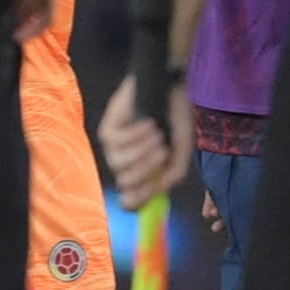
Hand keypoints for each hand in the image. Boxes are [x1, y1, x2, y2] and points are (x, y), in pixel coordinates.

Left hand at [96, 69, 193, 206]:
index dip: (139, 200)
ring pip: (119, 164)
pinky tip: (148, 124)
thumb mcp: (182, 150)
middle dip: (146, 170)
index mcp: (144, 171)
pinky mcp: (107, 130)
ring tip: (157, 135)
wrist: (170, 90)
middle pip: (126, 182)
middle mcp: (126, 162)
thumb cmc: (175, 120)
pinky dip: (135, 134)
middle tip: (163, 152)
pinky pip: (116, 142)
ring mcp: (114, 148)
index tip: (151, 194)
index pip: (132, 196)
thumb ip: (173, 172)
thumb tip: (159, 189)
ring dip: (142, 150)